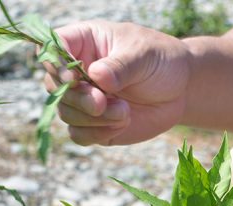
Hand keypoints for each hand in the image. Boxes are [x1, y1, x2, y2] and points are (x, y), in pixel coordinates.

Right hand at [44, 21, 190, 145]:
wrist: (179, 90)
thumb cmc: (160, 61)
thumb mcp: (143, 55)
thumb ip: (120, 65)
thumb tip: (95, 75)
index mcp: (83, 42)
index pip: (53, 48)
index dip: (56, 65)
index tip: (74, 79)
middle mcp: (76, 72)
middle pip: (55, 87)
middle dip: (77, 98)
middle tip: (101, 102)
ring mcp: (82, 99)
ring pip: (66, 113)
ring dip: (93, 118)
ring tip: (124, 112)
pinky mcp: (92, 124)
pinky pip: (79, 134)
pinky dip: (97, 133)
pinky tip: (121, 124)